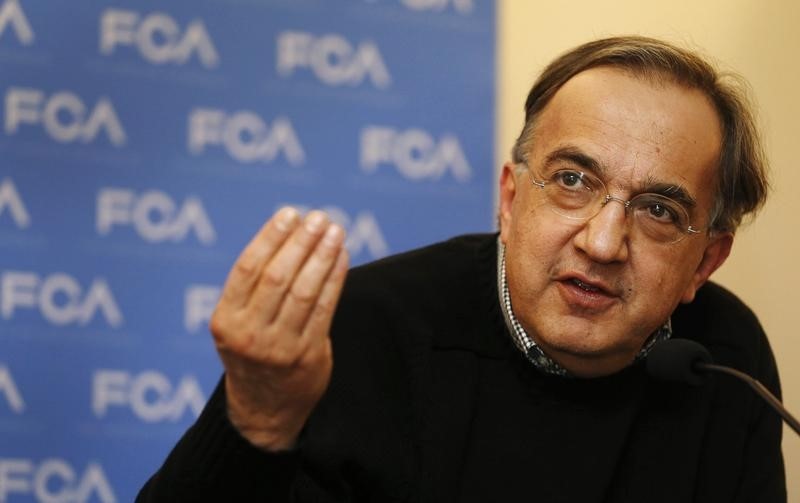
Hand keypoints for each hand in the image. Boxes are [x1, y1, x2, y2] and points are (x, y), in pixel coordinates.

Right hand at [209, 207, 348, 450]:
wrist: (263, 409)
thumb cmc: (252, 351)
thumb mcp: (237, 322)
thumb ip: (255, 287)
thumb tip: (291, 234)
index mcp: (226, 319)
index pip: (248, 268)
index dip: (270, 237)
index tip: (290, 214)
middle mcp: (249, 334)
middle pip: (278, 277)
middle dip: (300, 242)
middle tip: (318, 217)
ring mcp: (279, 347)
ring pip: (304, 291)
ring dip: (322, 256)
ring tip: (334, 231)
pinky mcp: (308, 356)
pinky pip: (325, 309)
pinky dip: (335, 279)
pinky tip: (341, 257)